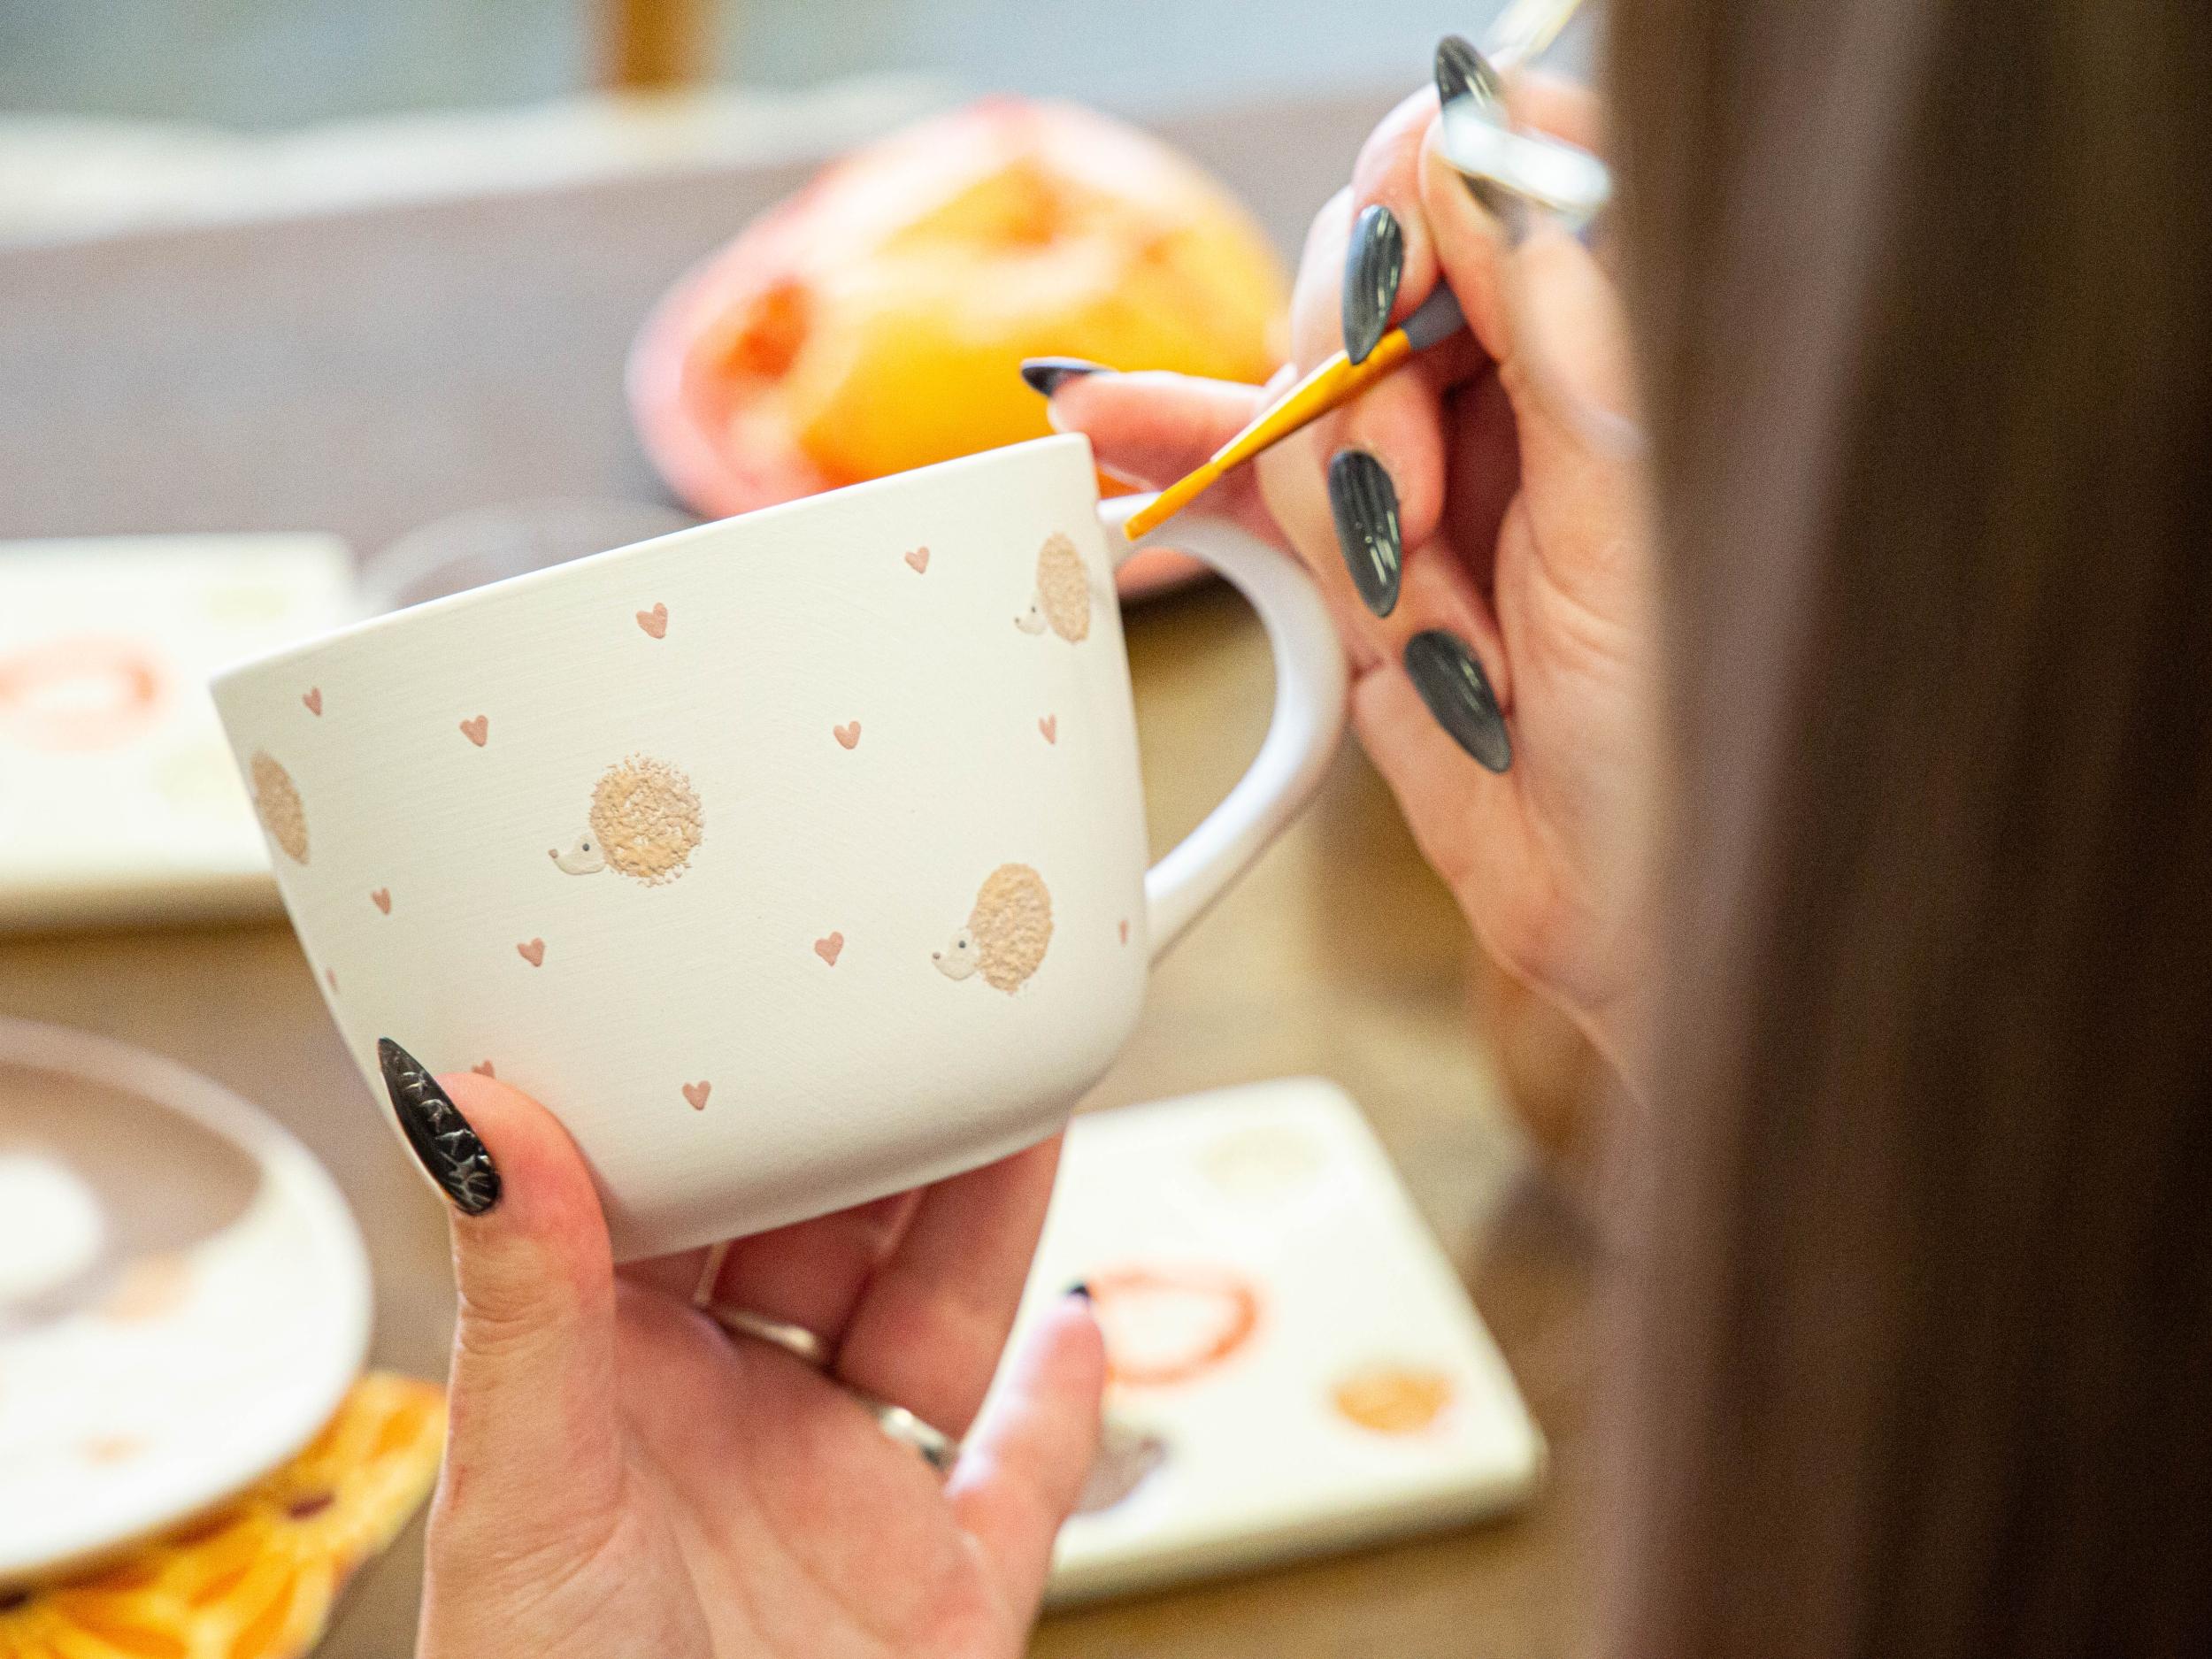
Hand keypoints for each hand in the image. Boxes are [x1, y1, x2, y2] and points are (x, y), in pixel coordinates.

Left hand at [407, 1067, 1101, 1658]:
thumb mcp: (529, 1497)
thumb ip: (524, 1305)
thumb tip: (468, 1101)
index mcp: (612, 1386)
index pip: (676, 1194)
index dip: (726, 1088)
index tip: (764, 976)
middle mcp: (728, 1427)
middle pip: (828, 1233)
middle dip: (882, 1122)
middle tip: (931, 999)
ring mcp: (840, 1509)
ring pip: (938, 1321)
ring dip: (991, 1215)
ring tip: (1026, 1090)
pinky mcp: (942, 1594)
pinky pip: (1019, 1479)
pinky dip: (1069, 1408)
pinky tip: (1092, 1328)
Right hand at [1044, 67, 1655, 1072]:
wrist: (1619, 901)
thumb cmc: (1679, 732)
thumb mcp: (1627, 518)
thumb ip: (1555, 325)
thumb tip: (1476, 151)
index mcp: (1616, 349)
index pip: (1507, 173)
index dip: (1431, 199)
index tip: (1403, 282)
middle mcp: (1518, 387)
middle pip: (1378, 277)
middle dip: (1366, 392)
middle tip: (1418, 507)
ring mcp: (1428, 469)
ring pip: (1304, 391)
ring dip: (1335, 506)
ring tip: (1425, 616)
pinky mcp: (1355, 549)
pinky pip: (1248, 472)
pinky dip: (1178, 450)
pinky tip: (1100, 419)